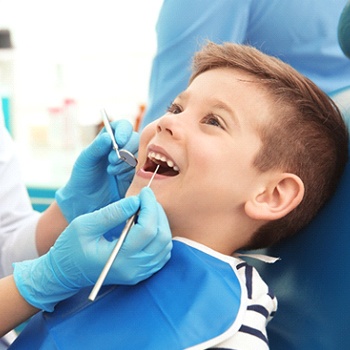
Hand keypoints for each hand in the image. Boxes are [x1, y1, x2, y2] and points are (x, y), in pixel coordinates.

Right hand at [13, 188, 171, 311]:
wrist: (65, 274)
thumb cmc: (70, 248)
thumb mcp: (84, 225)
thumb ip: (111, 213)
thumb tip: (136, 201)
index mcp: (118, 258)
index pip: (147, 230)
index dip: (150, 207)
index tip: (144, 192)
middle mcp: (133, 269)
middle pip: (161, 237)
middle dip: (157, 212)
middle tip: (146, 198)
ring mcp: (139, 273)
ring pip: (165, 245)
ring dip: (161, 223)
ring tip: (146, 209)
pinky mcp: (141, 273)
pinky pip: (162, 253)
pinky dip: (160, 235)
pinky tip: (148, 224)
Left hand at [56, 119, 138, 222]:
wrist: (86, 202)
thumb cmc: (83, 178)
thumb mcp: (85, 161)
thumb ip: (96, 148)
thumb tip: (108, 136)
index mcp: (109, 139)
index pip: (123, 126)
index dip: (124, 131)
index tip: (118, 141)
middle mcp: (123, 148)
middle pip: (136, 139)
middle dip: (125, 149)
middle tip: (111, 161)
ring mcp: (131, 162)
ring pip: (141, 154)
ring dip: (127, 162)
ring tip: (112, 172)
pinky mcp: (137, 176)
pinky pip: (143, 170)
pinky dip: (132, 172)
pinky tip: (120, 179)